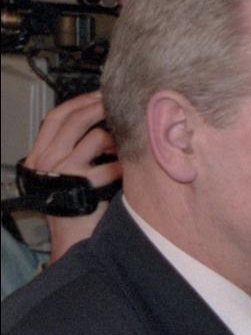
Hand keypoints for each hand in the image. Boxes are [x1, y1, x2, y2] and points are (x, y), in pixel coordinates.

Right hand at [22, 91, 119, 261]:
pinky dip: (122, 166)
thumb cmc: (73, 207)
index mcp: (39, 155)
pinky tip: (126, 171)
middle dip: (97, 107)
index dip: (77, 103)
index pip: (54, 118)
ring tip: (118, 150)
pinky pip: (111, 165)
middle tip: (115, 105)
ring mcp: (63, 172)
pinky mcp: (83, 185)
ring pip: (93, 137)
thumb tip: (97, 124)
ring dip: (113, 139)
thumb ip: (72, 150)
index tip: (97, 95)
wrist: (72, 239)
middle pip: (72, 120)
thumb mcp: (64, 174)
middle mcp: (46, 161)